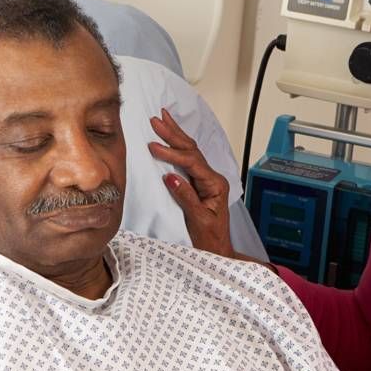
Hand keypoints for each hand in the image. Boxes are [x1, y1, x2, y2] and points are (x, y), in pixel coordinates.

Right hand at [149, 108, 235, 257]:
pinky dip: (178, 147)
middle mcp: (213, 178)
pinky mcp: (200, 183)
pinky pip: (188, 160)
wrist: (217, 251)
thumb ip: (186, 197)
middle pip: (192, 150)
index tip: (153, 146)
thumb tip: (170, 176)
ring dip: (175, 134)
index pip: (192, 163)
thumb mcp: (198, 220)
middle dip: (173, 133)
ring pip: (190, 152)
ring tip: (163, 118)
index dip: (172, 153)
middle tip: (157, 118)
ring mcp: (207, 180)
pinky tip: (172, 138)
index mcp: (215, 185)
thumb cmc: (210, 240)